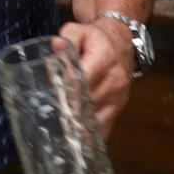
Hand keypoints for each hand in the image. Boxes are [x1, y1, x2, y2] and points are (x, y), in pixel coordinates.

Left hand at [59, 17, 134, 137]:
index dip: (68, 90)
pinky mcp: (119, 107)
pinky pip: (106, 126)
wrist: (122, 43)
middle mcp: (114, 80)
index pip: (84, 79)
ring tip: (61, 134)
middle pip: (89, 102)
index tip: (53, 100)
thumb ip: (68, 38)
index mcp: (104, 59)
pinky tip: (77, 142)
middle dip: (70, 111)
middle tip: (51, 120)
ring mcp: (119, 96)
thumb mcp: (81, 30)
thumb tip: (56, 47)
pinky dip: (91, 135)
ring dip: (80, 126)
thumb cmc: (95, 38)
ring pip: (97, 118)